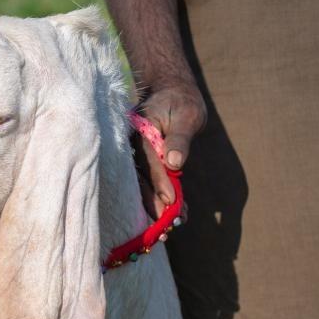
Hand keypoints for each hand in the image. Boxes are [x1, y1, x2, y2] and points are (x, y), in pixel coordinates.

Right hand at [135, 85, 205, 218]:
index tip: (170, 200)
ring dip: (155, 205)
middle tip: (165, 224)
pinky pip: (149, 181)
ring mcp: (135, 153)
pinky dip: (160, 197)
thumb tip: (174, 163)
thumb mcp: (187, 115)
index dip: (159, 180)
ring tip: (170, 226)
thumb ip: (179, 138)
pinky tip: (175, 214)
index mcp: (139, 128)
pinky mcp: (142, 161)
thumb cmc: (181, 101)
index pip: (148, 158)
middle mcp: (131, 143)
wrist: (172, 92)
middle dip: (152, 202)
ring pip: (142, 183)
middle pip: (139, 176)